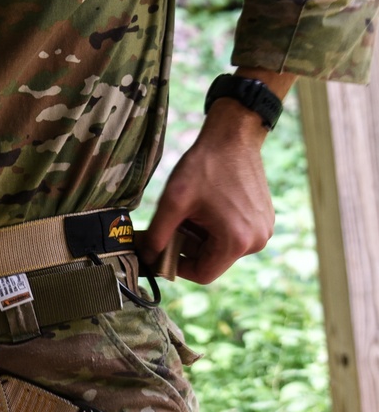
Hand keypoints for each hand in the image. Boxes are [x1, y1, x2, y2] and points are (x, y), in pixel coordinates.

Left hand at [139, 103, 275, 283]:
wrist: (233, 137)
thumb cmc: (205, 166)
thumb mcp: (174, 201)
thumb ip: (157, 234)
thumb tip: (146, 257)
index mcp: (237, 242)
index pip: (202, 274)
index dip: (177, 265)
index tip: (162, 248)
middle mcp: (257, 241)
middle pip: (212, 260)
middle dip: (188, 246)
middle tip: (174, 223)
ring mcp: (264, 230)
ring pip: (222, 248)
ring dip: (201, 236)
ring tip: (191, 210)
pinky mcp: (264, 219)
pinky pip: (234, 235)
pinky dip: (216, 227)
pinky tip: (207, 205)